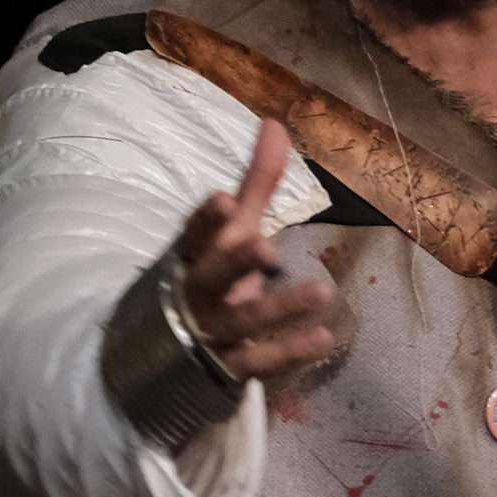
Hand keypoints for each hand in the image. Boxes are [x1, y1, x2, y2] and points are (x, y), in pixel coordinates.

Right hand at [171, 117, 334, 380]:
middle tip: (264, 247)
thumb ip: (256, 184)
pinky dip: (290, 353)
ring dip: (279, 308)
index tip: (221, 199)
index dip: (204, 222)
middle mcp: (197, 298)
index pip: (193, 239)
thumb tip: (275, 125)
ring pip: (241, 324)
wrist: (173, 360)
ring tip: (322, 292)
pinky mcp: (230, 371)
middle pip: (210, 279)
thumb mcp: (233, 232)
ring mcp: (211, 338)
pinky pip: (261, 363)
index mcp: (193, 261)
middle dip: (234, 262)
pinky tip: (323, 339)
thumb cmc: (214, 280)